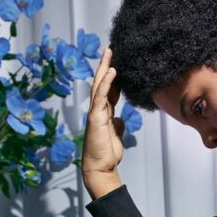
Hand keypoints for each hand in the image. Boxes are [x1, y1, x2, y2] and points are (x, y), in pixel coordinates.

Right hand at [81, 44, 126, 178]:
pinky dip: (106, 83)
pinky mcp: (96, 117)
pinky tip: (112, 71)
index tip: (118, 61)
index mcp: (104, 112)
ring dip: (104, 68)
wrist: (100, 167)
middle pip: (102, 82)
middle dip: (106, 65)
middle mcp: (98, 109)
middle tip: (111, 48)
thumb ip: (117, 124)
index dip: (113, 75)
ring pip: (99, 85)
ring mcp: (96, 112)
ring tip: (110, 52)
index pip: (108, 89)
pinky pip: (101, 96)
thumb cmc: (107, 153)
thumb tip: (121, 119)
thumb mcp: (116, 134)